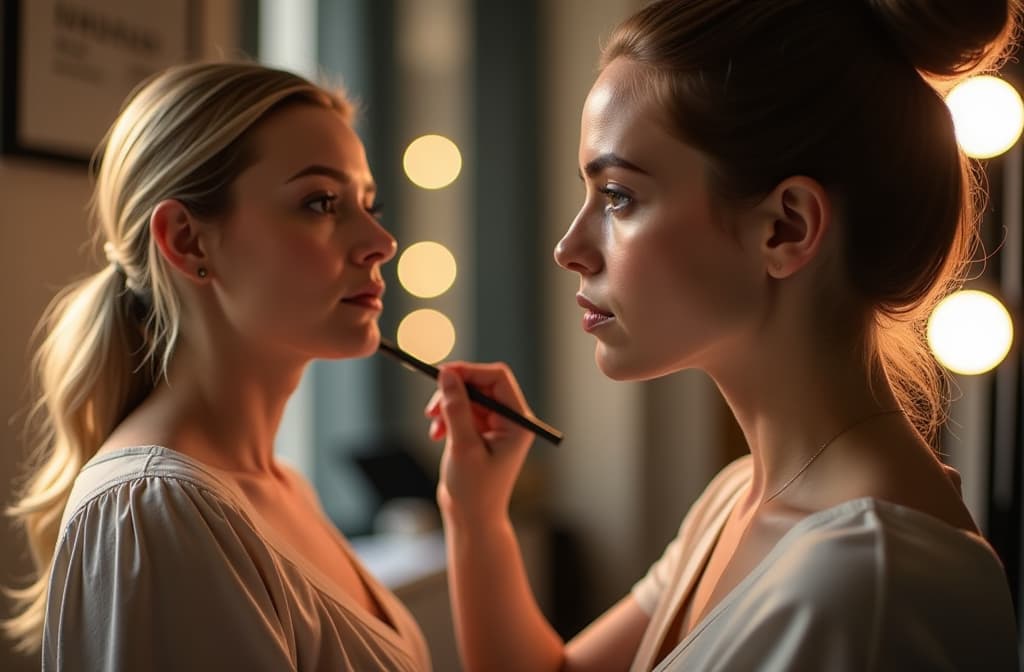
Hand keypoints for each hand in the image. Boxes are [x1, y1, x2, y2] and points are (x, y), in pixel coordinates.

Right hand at [425, 362, 534, 527]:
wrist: (471, 520)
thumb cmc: (474, 491)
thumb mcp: (463, 447)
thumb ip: (456, 409)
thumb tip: (447, 375)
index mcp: (517, 422)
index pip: (497, 378)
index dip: (469, 372)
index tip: (442, 374)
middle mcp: (510, 420)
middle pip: (480, 384)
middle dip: (454, 392)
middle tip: (431, 407)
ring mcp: (495, 426)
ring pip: (468, 397)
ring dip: (447, 407)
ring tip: (433, 427)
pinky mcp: (480, 433)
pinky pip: (461, 411)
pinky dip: (446, 418)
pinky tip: (436, 434)